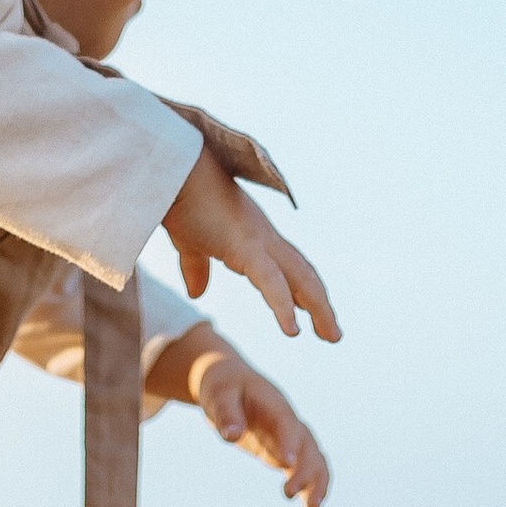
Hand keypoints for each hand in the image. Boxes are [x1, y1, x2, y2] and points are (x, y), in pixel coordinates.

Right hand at [159, 145, 340, 344]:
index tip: (313, 313)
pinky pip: (271, 281)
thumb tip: (198, 292)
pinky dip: (284, 306)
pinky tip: (293, 331)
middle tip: (333, 334)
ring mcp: (259, 240)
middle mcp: (264, 236)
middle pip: (302, 274)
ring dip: (318, 307)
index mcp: (253, 237)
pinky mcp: (246, 245)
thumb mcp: (189, 243)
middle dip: (320, 304)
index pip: (287, 267)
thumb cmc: (179, 198)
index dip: (302, 291)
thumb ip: (197, 267)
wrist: (172, 170)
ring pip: (299, 277)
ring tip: (332, 336)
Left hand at [159, 333, 330, 506]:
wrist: (231, 382)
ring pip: (314, 463)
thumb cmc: (223, 387)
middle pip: (308, 447)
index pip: (287, 424)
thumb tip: (231, 436)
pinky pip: (305, 472)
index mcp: (275, 404)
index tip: (286, 464)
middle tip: (287, 494)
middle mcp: (290, 423)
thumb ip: (226, 414)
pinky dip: (310, 492)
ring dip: (316, 487)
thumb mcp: (218, 395)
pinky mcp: (287, 452)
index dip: (289, 443)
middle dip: (305, 472)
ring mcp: (291, 439)